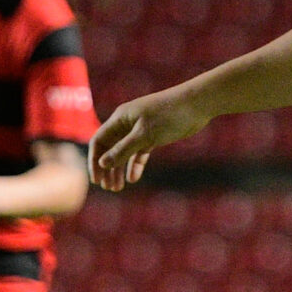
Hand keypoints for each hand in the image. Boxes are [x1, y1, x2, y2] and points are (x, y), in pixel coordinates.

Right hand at [89, 87, 208, 191]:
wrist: (197, 104)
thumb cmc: (169, 114)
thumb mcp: (145, 134)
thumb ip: (123, 149)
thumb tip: (102, 163)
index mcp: (120, 118)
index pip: (99, 141)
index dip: (94, 161)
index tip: (96, 181)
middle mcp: (127, 123)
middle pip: (110, 148)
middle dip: (107, 168)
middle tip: (108, 188)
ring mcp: (140, 130)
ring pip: (124, 152)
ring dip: (119, 169)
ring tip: (118, 187)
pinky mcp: (153, 136)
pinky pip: (139, 152)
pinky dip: (136, 165)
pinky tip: (133, 178)